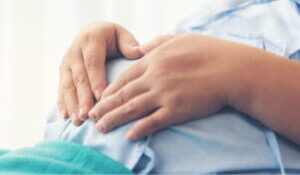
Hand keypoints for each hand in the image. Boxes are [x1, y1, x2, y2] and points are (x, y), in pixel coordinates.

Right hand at [58, 22, 142, 124]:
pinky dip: (63, 103)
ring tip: (78, 120)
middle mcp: (75, 50)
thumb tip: (141, 51)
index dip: (96, 80)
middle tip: (88, 115)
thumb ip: (129, 44)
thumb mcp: (121, 36)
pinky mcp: (63, 72)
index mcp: (91, 40)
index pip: (93, 62)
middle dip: (83, 97)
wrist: (91, 33)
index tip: (102, 98)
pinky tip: (66, 117)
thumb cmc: (112, 38)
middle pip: (79, 77)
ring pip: (68, 85)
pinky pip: (61, 88)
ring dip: (72, 104)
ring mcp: (67, 62)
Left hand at [88, 34, 258, 139]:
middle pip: (123, 95)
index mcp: (154, 60)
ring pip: (132, 109)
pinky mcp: (177, 110)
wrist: (232, 69)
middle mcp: (155, 78)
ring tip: (100, 128)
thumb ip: (157, 42)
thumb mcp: (180, 38)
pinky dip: (139, 129)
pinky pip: (153, 122)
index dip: (110, 90)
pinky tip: (128, 136)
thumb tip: (140, 47)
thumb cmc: (208, 51)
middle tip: (90, 116)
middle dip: (104, 106)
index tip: (99, 98)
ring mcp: (164, 95)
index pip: (125, 77)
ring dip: (114, 119)